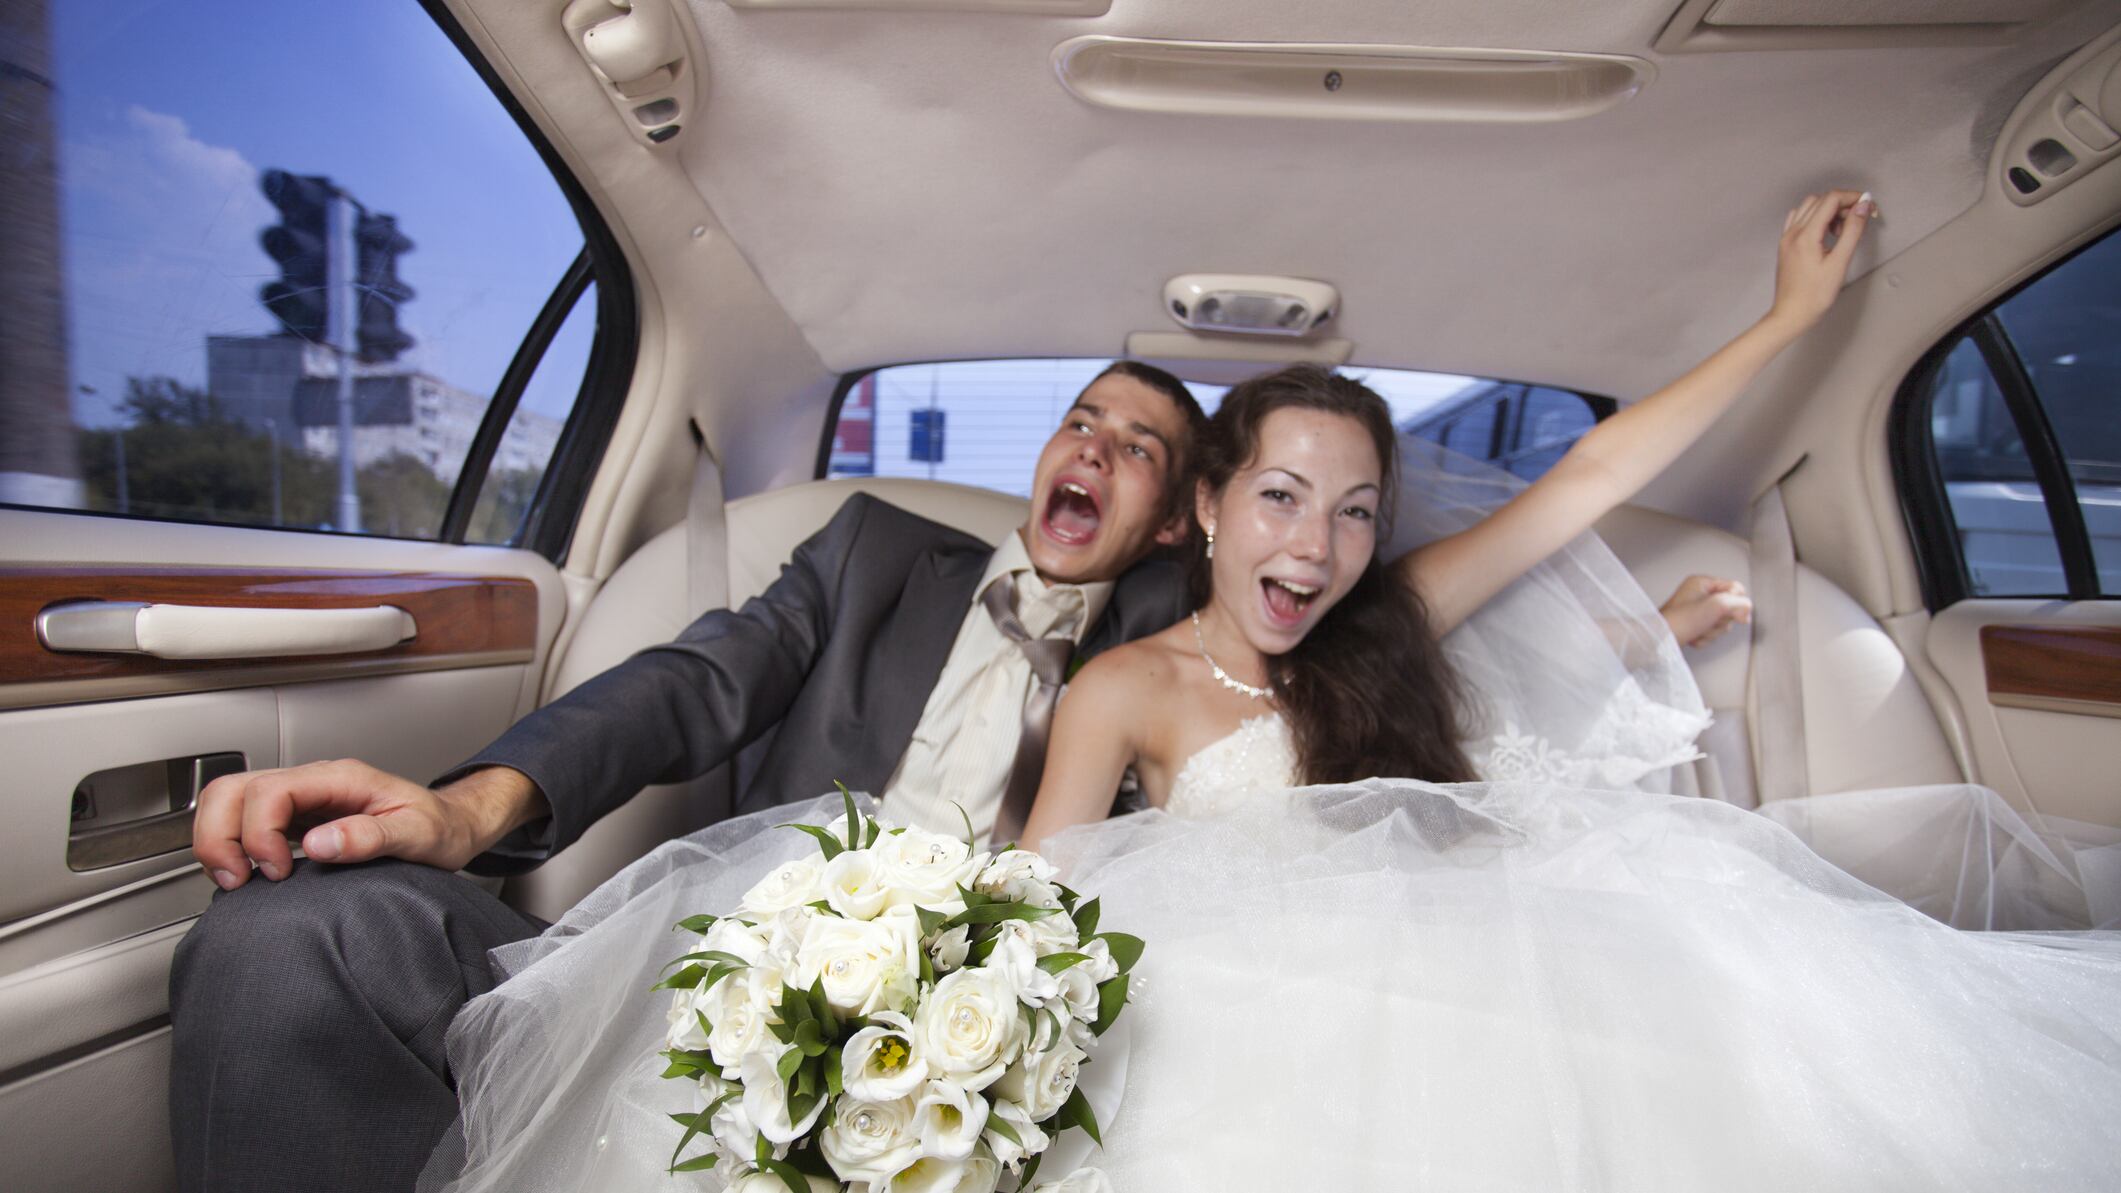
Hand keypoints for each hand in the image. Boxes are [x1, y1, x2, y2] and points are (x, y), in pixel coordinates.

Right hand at [191, 760, 540, 889]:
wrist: (453, 827)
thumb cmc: (440, 828)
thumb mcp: (419, 835)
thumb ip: (370, 837)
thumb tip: (318, 844)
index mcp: (340, 779)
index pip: (271, 790)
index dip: (259, 833)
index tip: (277, 871)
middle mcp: (314, 783)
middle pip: (233, 789)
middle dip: (220, 835)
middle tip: (238, 879)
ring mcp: (301, 800)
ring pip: (229, 801)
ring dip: (218, 840)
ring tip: (238, 879)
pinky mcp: (296, 819)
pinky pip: (243, 821)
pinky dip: (231, 846)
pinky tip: (249, 875)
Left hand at [1659, 574, 1751, 647]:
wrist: (1659, 641)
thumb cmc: (1679, 621)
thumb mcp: (1716, 606)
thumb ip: (1738, 603)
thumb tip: (1746, 609)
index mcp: (1703, 583)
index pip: (1736, 588)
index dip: (1736, 602)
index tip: (1726, 611)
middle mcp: (1699, 594)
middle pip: (1730, 608)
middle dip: (1721, 620)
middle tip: (1707, 621)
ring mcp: (1696, 611)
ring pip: (1722, 623)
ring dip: (1712, 631)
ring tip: (1698, 630)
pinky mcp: (1693, 625)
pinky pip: (1711, 633)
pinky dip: (1705, 638)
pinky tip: (1694, 637)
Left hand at [1767, 189, 1875, 330]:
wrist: (1791, 313)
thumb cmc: (1814, 295)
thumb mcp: (1840, 262)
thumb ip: (1852, 231)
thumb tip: (1863, 207)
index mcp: (1805, 235)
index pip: (1831, 199)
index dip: (1853, 198)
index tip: (1868, 206)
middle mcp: (1793, 233)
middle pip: (1820, 200)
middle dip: (1843, 203)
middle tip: (1859, 218)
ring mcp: (1787, 238)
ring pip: (1809, 207)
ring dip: (1829, 209)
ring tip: (1842, 229)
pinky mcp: (1786, 245)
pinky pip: (1799, 219)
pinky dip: (1815, 218)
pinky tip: (1826, 233)